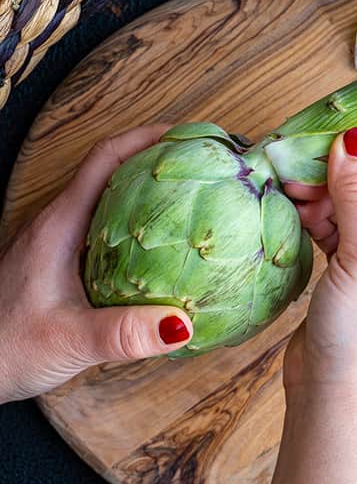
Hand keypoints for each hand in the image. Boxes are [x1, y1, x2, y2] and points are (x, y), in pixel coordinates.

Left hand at [0, 125, 193, 403]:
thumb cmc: (6, 349)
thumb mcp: (69, 340)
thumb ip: (124, 333)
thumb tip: (182, 324)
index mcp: (60, 226)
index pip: (106, 159)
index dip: (149, 138)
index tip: (191, 134)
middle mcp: (61, 226)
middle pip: (116, 172)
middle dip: (163, 160)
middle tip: (208, 165)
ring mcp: (63, 245)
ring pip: (116, 203)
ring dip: (156, 194)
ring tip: (201, 200)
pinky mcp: (67, 267)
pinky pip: (114, 233)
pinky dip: (147, 228)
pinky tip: (173, 252)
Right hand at [282, 127, 356, 420]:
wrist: (335, 399)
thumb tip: (352, 140)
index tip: (313, 142)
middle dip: (333, 178)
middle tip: (288, 166)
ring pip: (352, 211)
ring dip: (319, 197)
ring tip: (284, 189)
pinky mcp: (356, 277)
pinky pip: (338, 233)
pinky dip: (315, 220)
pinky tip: (291, 210)